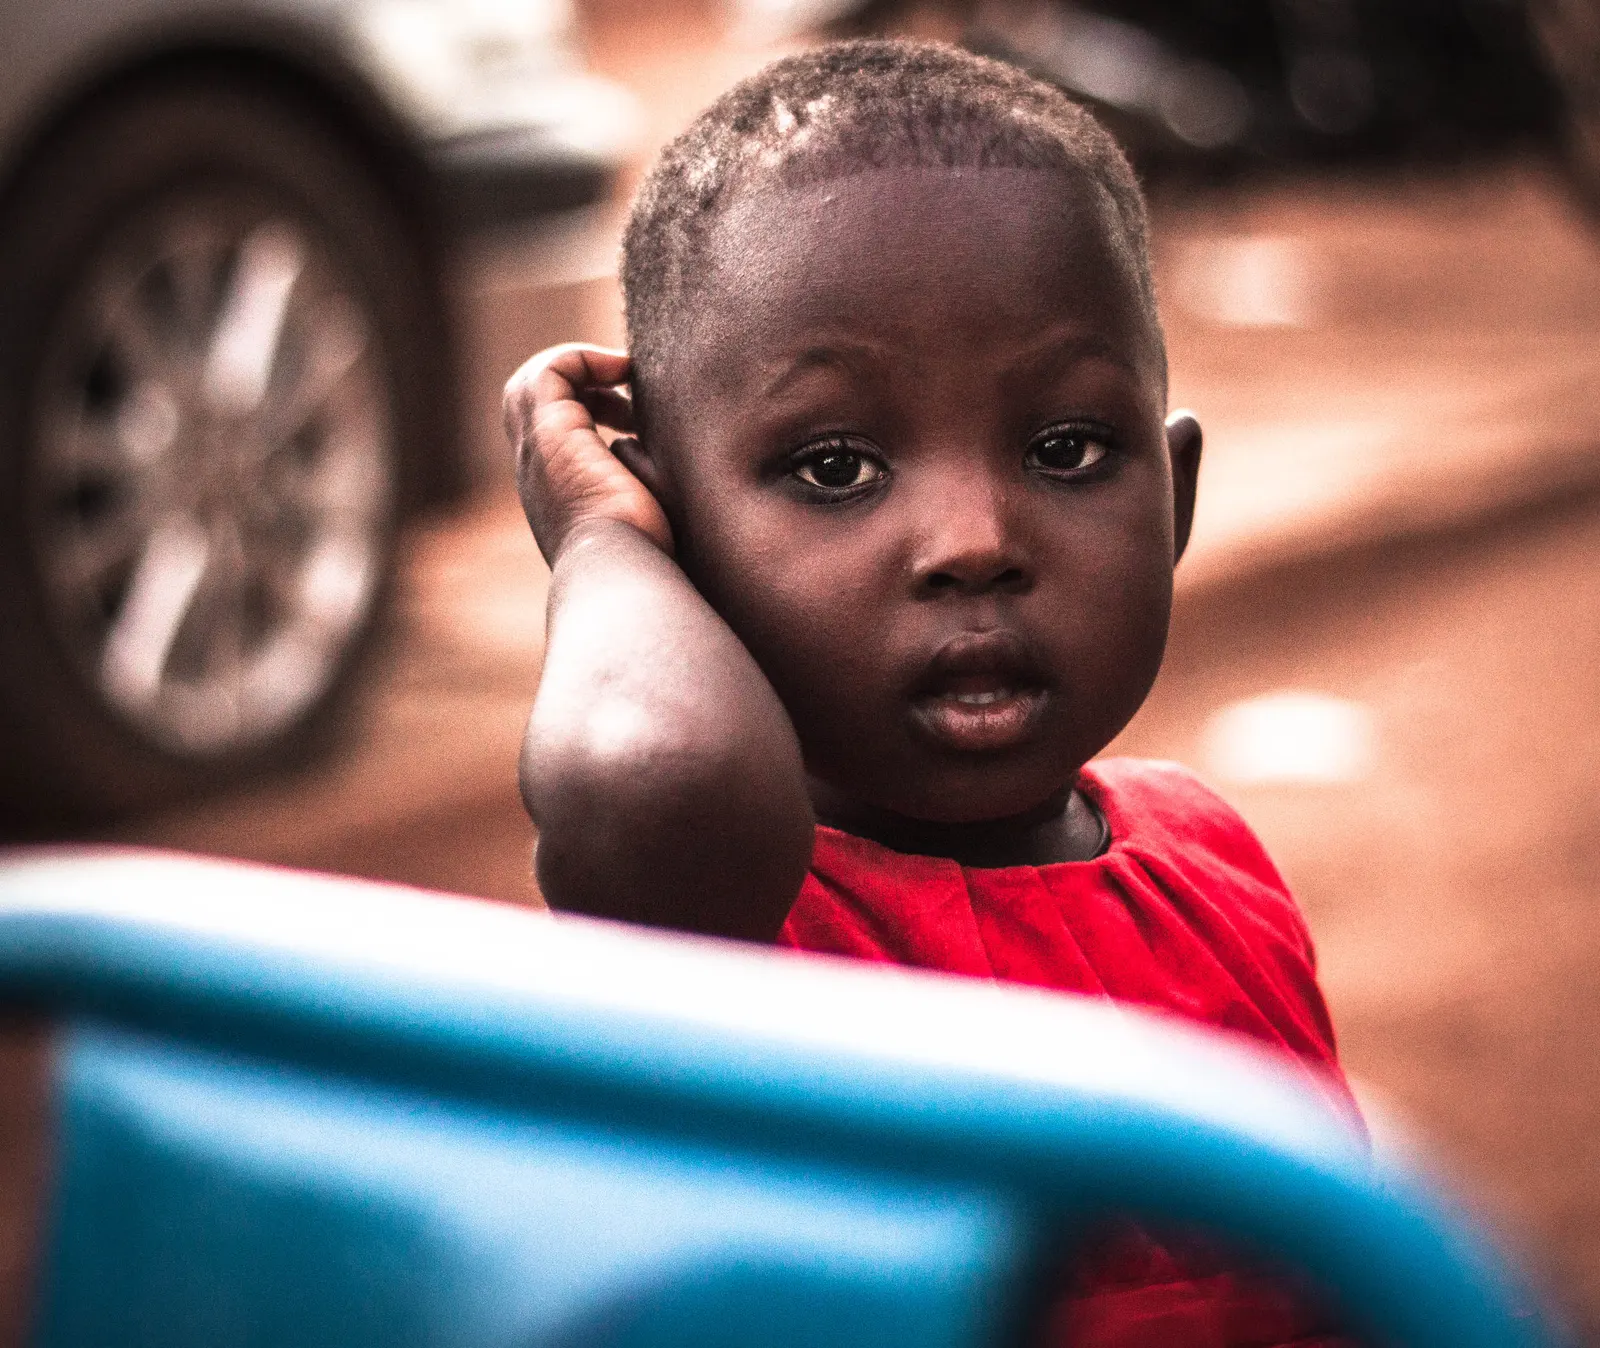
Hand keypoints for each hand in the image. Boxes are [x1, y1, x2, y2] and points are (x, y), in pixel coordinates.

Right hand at [503, 343, 672, 560]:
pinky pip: (552, 370)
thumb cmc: (645, 566)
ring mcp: (538, 451)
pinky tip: (626, 371)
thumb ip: (643, 499)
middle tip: (624, 386)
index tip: (633, 417)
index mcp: (555, 496)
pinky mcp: (552, 433)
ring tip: (625, 371)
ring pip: (533, 383)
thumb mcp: (641, 527)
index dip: (587, 411)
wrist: (624, 577)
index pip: (551, 438)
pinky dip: (586, 358)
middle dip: (574, 383)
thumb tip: (668, 476)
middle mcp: (536, 473)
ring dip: (580, 367)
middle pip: (529, 404)